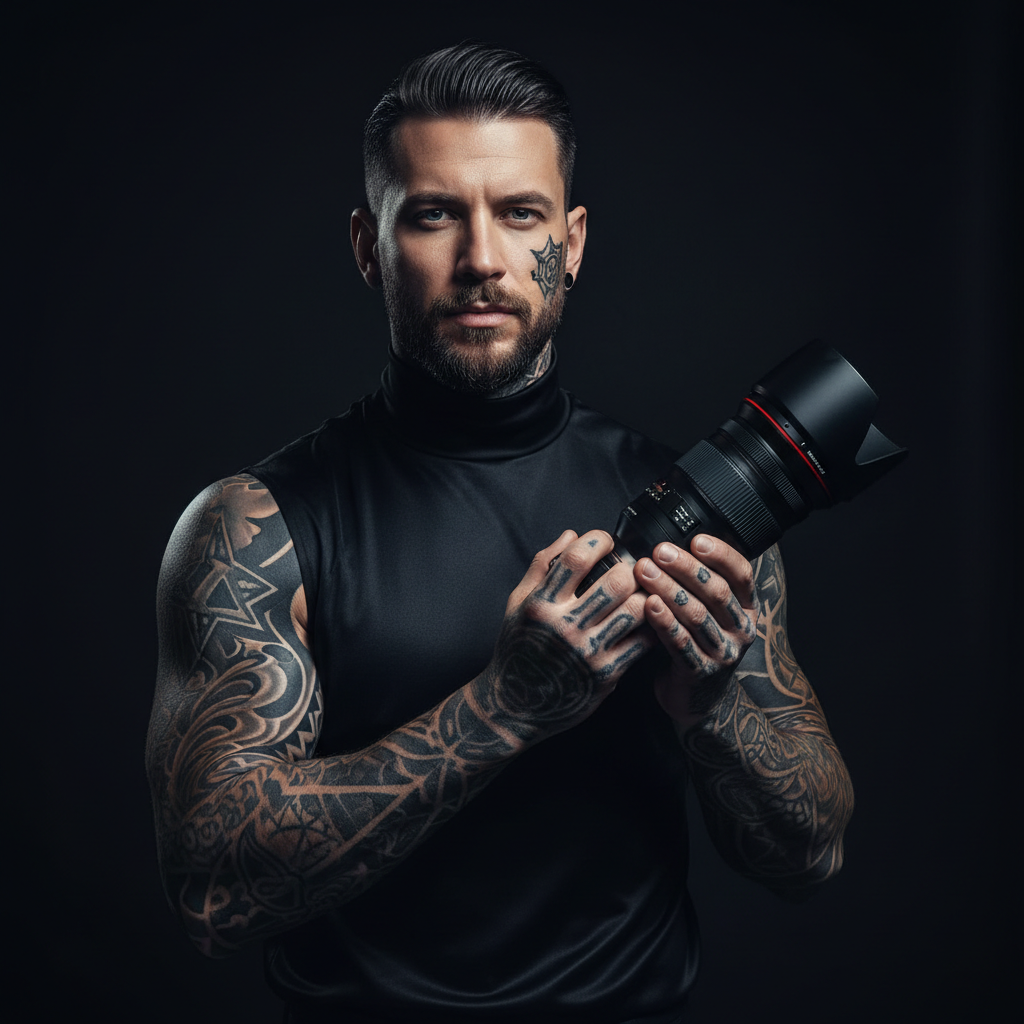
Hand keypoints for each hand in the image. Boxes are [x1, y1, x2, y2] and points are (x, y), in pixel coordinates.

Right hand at [476, 529, 654, 741]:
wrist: (513, 705)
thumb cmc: (517, 648)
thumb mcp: (518, 603)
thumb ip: (543, 566)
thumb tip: (571, 535)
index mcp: (541, 605)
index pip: (576, 559)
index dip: (598, 540)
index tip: (605, 540)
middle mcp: (564, 627)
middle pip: (616, 582)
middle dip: (631, 568)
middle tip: (632, 568)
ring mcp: (588, 653)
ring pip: (637, 611)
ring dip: (646, 595)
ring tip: (642, 591)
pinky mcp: (606, 675)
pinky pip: (642, 644)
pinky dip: (652, 627)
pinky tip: (648, 620)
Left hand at [634, 535, 759, 728]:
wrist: (698, 699)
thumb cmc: (697, 644)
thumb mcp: (708, 612)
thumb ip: (698, 584)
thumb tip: (670, 543)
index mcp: (746, 608)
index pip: (741, 574)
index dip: (721, 555)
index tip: (696, 539)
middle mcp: (740, 629)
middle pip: (716, 592)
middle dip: (686, 568)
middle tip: (659, 551)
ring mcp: (723, 653)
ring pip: (697, 615)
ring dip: (669, 590)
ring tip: (644, 571)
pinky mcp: (700, 673)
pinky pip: (681, 644)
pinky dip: (664, 622)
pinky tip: (648, 605)